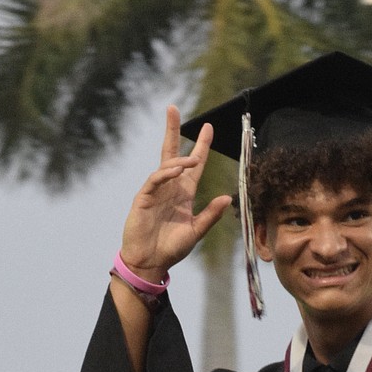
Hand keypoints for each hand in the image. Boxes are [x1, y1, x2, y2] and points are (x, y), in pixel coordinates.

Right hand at [119, 105, 231, 279]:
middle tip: (173, 108)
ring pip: (165, 165)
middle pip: (172, 153)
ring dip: (180, 160)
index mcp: (183, 194)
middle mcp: (169, 188)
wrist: (150, 262)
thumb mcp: (196, 231)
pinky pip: (155, 180)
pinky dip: (165, 174)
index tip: (209, 128)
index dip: (202, 147)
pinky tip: (176, 171)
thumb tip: (227, 197)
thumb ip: (210, 215)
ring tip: (194, 158)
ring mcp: (155, 191)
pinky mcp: (144, 198)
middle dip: (172, 131)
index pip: (194, 165)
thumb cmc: (171, 249)